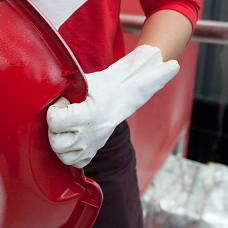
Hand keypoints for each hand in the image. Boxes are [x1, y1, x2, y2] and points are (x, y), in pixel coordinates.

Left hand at [46, 45, 178, 167]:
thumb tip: (174, 65)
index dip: (53, 113)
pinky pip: (74, 163)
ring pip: (63, 155)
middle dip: (54, 130)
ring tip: (66, 128)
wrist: (122, 98)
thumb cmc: (106, 85)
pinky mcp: (92, 152)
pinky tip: (73, 139)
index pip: (56, 121)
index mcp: (90, 112)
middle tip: (62, 116)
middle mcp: (91, 132)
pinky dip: (70, 154)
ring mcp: (92, 144)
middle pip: (57, 143)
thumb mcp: (101, 76)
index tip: (61, 104)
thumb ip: (124, 72)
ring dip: (60, 142)